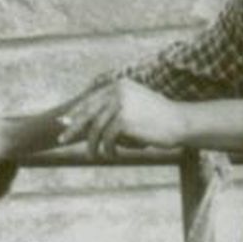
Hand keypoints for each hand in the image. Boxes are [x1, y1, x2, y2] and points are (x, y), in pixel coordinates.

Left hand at [58, 79, 183, 160]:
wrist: (180, 122)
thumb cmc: (161, 118)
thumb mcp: (138, 105)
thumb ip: (118, 107)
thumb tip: (95, 120)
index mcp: (120, 85)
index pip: (92, 99)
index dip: (77, 112)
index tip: (65, 122)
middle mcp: (117, 92)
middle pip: (88, 112)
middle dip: (73, 127)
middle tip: (62, 139)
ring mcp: (120, 105)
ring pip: (95, 129)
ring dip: (92, 145)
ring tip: (93, 156)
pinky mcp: (124, 120)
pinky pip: (107, 139)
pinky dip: (107, 150)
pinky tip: (112, 155)